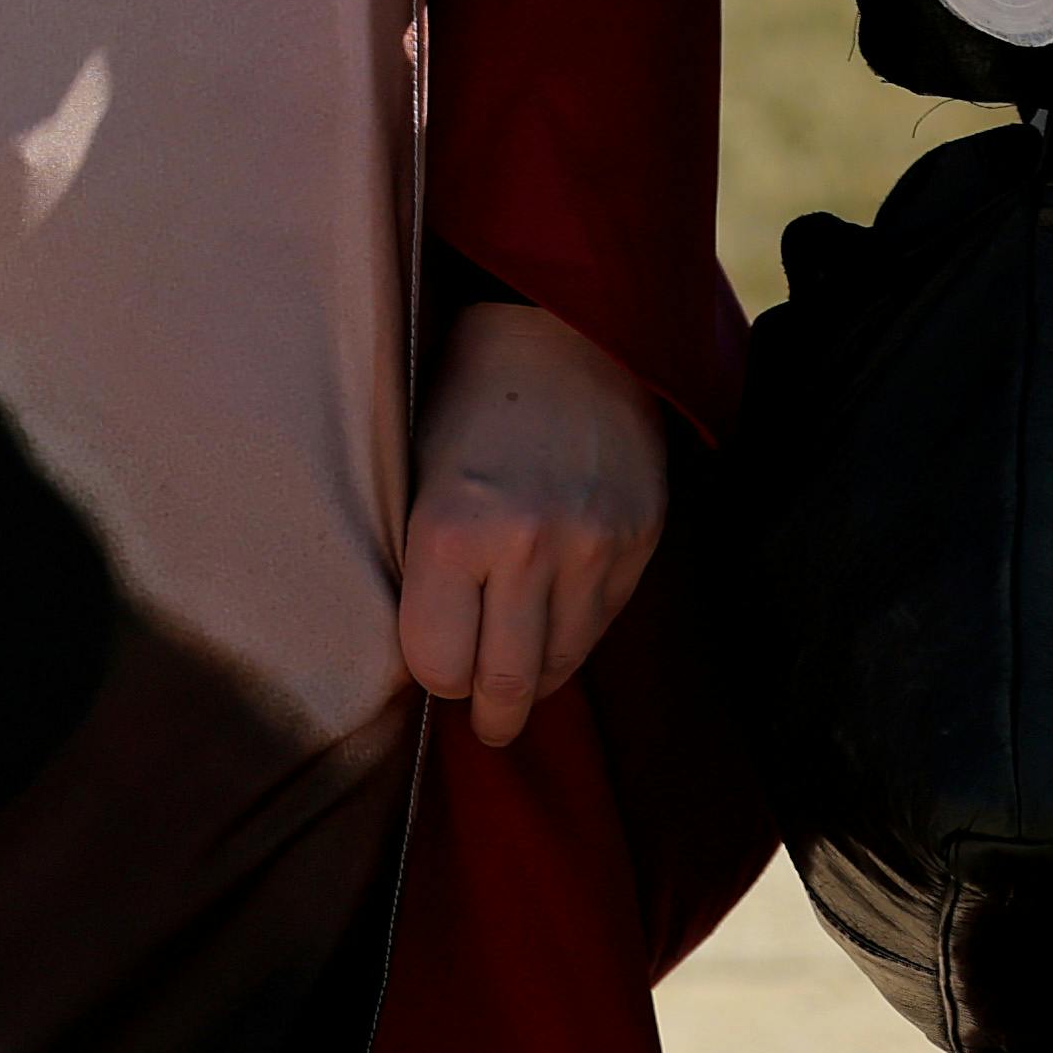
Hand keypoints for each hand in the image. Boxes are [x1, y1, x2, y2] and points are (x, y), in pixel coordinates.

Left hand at [395, 298, 667, 745]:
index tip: (432, 664)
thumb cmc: (463, 400)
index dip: (432, 670)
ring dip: (534, 679)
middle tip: (483, 723)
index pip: (438, 665)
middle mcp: (527, 546)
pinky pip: (601, 627)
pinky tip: (553, 622)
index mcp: (450, 527)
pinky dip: (574, 635)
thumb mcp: (412, 474)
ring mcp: (593, 547)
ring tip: (515, 680)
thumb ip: (421, 567)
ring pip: (560, 665)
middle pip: (505, 684)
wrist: (562, 329)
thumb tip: (429, 662)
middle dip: (487, 711)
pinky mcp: (640, 543)